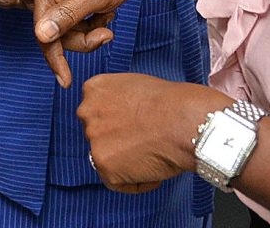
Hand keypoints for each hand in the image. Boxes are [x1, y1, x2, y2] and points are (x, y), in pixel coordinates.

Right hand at [30, 0, 161, 86]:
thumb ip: (68, 16)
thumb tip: (41, 36)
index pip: (43, 30)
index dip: (55, 56)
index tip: (65, 81)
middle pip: (53, 34)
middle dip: (82, 38)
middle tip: (107, 33)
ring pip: (63, 33)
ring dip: (88, 32)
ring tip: (107, 16)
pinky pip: (70, 25)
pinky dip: (89, 25)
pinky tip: (102, 11)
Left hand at [79, 73, 230, 193]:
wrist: (183, 121)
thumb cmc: (171, 104)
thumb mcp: (135, 86)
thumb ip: (119, 100)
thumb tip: (123, 116)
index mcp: (94, 89)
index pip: (96, 112)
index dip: (117, 124)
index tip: (133, 129)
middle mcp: (87, 112)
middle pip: (97, 135)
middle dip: (118, 142)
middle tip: (143, 145)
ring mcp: (93, 139)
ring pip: (105, 160)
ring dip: (127, 163)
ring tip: (152, 156)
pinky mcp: (104, 165)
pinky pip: (116, 182)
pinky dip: (136, 182)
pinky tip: (154, 170)